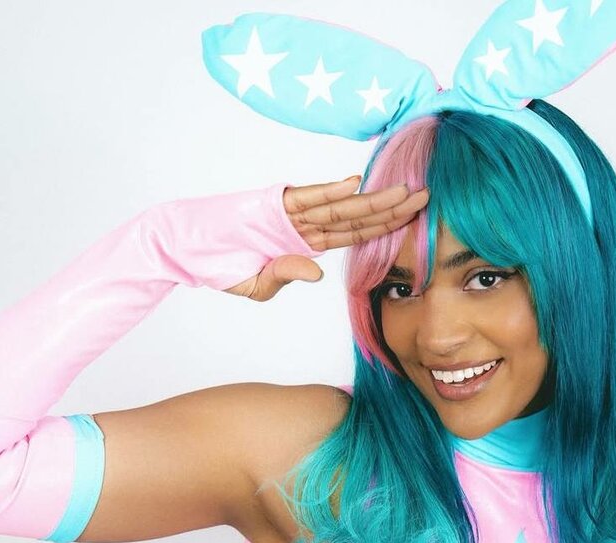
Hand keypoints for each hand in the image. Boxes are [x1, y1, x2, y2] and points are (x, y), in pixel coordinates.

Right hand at [224, 175, 428, 301]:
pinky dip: (329, 190)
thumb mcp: (260, 285)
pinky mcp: (273, 202)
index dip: (384, 228)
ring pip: (340, 206)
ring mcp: (291, 213)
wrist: (189, 249)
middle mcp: (305, 227)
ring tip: (405, 191)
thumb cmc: (224, 268)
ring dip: (372, 199)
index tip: (414, 222)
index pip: (354, 237)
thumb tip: (317, 272)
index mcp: (306, 247)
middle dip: (391, 209)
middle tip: (426, 198)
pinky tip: (356, 184)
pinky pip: (306, 197)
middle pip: (357, 218)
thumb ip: (289, 274)